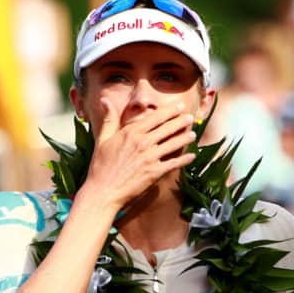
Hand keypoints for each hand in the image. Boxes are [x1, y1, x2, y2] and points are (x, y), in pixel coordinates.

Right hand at [81, 98, 195, 209]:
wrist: (103, 191)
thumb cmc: (100, 166)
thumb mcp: (102, 140)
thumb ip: (109, 119)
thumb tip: (104, 100)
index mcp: (130, 133)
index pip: (155, 117)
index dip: (169, 111)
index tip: (178, 106)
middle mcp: (142, 143)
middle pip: (167, 128)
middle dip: (181, 121)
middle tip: (190, 117)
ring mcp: (150, 158)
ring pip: (173, 144)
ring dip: (185, 138)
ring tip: (193, 134)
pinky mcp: (154, 172)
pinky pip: (173, 163)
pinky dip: (184, 159)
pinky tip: (191, 156)